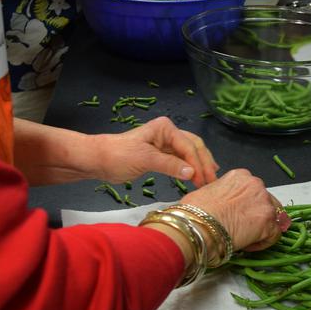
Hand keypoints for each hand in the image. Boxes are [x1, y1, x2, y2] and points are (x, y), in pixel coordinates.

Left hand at [96, 117, 218, 187]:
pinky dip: (189, 169)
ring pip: (189, 154)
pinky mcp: (161, 155)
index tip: (204, 181)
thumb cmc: (119, 155)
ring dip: (199, 166)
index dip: (198, 164)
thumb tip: (192, 173)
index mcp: (166, 128)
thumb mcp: (145, 159)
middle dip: (204, 163)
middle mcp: (168, 133)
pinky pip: (181, 161)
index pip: (188, 146)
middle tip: (212, 181)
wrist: (99, 160)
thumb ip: (169, 165)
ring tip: (209, 179)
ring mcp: (165, 144)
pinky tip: (196, 177)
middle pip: (194, 147)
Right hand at [181, 169, 290, 252]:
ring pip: (274, 217)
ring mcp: (264, 202)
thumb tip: (218, 204)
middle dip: (256, 214)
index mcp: (240, 176)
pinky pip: (274, 235)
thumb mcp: (205, 193)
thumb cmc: (195, 212)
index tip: (237, 214)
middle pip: (265, 201)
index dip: (245, 204)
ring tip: (245, 237)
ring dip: (262, 228)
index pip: (251, 190)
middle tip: (242, 227)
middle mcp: (255, 184)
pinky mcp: (269, 222)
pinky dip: (263, 242)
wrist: (197, 226)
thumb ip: (219, 194)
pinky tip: (248, 245)